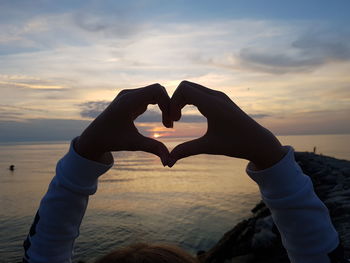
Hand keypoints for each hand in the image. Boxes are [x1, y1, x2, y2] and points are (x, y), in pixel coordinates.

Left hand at [75, 83, 171, 164]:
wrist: (93, 138)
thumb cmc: (111, 141)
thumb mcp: (133, 144)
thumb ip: (153, 148)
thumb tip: (169, 161)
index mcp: (128, 101)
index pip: (157, 91)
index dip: (168, 103)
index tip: (171, 122)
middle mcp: (128, 94)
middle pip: (158, 90)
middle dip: (168, 106)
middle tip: (170, 125)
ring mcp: (129, 95)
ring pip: (155, 93)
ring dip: (164, 107)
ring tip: (167, 125)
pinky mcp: (130, 100)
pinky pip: (150, 97)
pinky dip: (159, 107)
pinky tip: (162, 122)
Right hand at [168, 81, 285, 169]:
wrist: (258, 142)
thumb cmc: (236, 144)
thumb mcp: (209, 147)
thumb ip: (186, 151)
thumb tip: (168, 162)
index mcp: (212, 104)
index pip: (184, 89)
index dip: (172, 102)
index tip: (174, 121)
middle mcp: (216, 95)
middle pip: (185, 86)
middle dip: (174, 101)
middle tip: (174, 120)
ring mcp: (219, 96)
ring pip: (192, 89)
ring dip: (182, 101)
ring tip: (178, 119)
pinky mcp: (221, 100)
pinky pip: (199, 93)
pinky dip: (189, 101)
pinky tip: (189, 116)